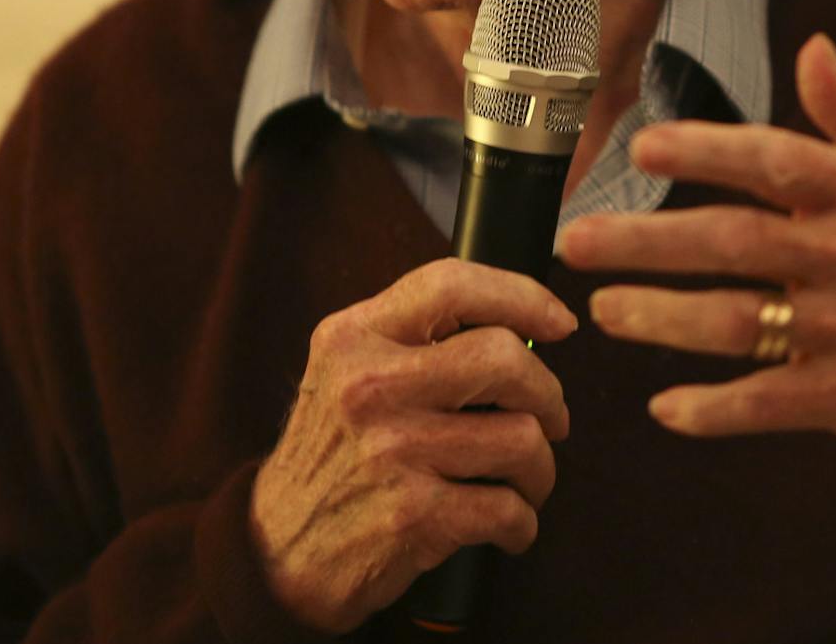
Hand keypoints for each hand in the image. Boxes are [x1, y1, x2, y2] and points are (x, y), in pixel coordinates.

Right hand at [249, 258, 576, 632]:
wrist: (276, 550)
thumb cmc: (333, 453)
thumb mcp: (345, 371)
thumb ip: (413, 337)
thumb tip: (520, 323)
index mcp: (354, 337)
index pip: (452, 285)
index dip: (522, 296)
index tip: (559, 323)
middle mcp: (370, 387)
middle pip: (504, 358)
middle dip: (547, 394)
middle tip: (549, 418)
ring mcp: (392, 451)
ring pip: (521, 438)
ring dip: (540, 468)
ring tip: (523, 480)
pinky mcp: (413, 516)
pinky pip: (509, 508)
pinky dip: (523, 523)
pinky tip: (507, 525)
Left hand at [558, 33, 835, 459]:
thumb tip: (813, 49)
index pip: (777, 161)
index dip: (707, 152)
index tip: (640, 147)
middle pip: (736, 242)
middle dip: (648, 240)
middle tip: (575, 240)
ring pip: (741, 324)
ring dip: (663, 319)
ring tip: (603, 309)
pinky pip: (771, 403)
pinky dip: (716, 410)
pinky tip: (664, 408)